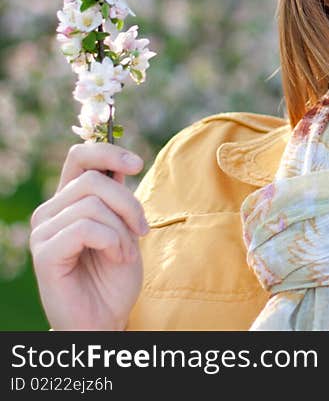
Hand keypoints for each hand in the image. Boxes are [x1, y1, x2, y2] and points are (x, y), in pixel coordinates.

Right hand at [29, 143, 148, 330]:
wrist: (105, 318)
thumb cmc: (115, 276)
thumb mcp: (125, 228)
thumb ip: (118, 198)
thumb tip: (123, 162)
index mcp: (69, 201)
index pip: (80, 157)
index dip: (108, 152)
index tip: (137, 164)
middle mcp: (51, 211)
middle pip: (94, 180)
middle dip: (129, 203)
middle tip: (142, 231)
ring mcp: (43, 231)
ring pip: (93, 204)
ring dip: (122, 230)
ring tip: (126, 254)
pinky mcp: (45, 252)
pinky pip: (86, 228)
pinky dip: (112, 242)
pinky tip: (117, 259)